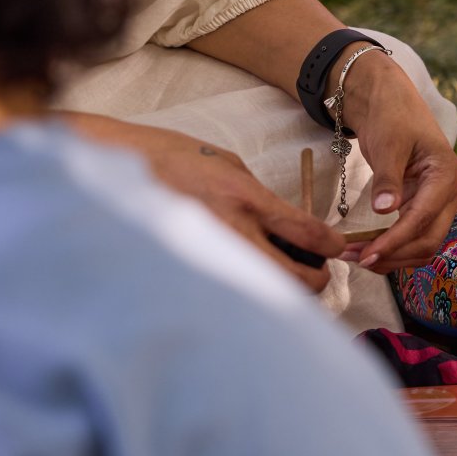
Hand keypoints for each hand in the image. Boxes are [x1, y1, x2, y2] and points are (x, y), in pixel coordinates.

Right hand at [71, 117, 342, 290]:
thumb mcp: (230, 165)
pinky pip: (229, 293)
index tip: (338, 249)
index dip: (333, 247)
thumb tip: (287, 224)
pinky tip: (246, 287)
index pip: (310, 233)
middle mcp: (233, 231)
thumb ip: (261, 198)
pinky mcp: (189, 269)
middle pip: (297, 279)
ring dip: (282, 293)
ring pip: (264, 294)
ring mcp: (210, 255)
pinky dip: (245, 297)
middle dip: (316, 282)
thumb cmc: (175, 158)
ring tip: (283, 282)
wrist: (118, 165)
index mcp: (249, 199)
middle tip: (317, 275)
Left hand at [338, 52, 456, 272]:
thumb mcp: (387, 144)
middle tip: (354, 259)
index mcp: (447, 175)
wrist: (390, 103)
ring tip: (355, 257)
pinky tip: (367, 249)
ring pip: (423, 245)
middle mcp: (452, 194)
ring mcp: (441, 203)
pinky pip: (414, 237)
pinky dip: (392, 248)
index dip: (395, 241)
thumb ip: (388, 179)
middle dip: (392, 255)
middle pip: (428, 240)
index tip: (366, 255)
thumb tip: (385, 211)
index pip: (423, 219)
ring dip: (392, 256)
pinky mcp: (426, 207)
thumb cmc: (392, 117)